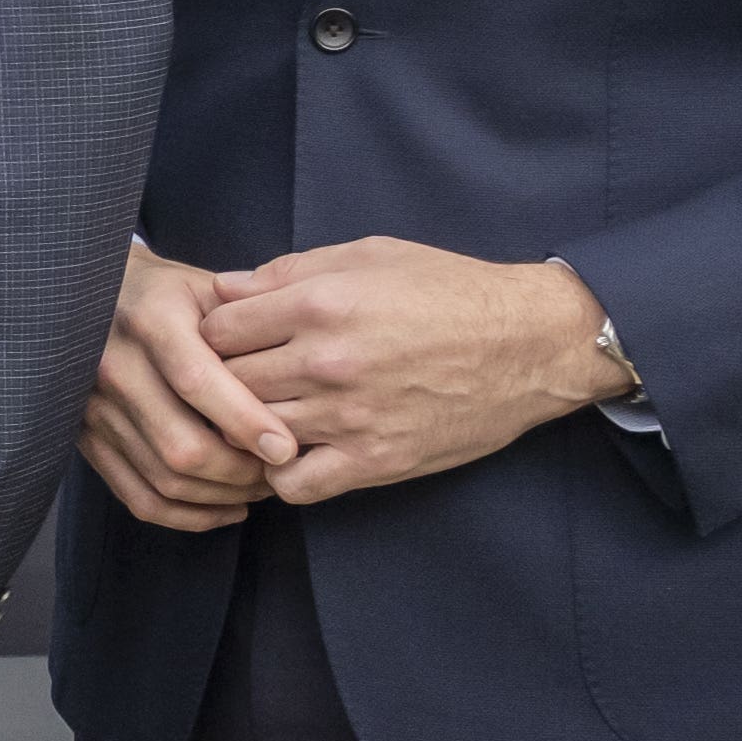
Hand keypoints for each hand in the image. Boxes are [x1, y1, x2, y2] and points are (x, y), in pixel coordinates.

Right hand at [82, 237, 291, 531]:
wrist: (92, 295)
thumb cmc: (170, 293)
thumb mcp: (209, 287)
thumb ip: (249, 325)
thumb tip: (297, 379)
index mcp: (149, 320)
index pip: (196, 382)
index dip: (245, 421)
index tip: (288, 447)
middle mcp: (113, 366)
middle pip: (180, 445)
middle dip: (240, 470)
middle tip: (282, 470)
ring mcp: (94, 409)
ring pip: (164, 479)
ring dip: (222, 495)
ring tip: (261, 486)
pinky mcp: (87, 440)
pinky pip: (140, 497)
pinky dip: (188, 516)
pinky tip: (229, 507)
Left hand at [200, 241, 624, 503]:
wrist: (530, 344)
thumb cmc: (450, 291)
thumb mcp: (371, 255)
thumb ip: (291, 270)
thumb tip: (224, 288)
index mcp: (320, 303)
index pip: (218, 328)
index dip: (211, 334)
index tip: (221, 341)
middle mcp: (326, 361)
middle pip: (226, 383)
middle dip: (219, 383)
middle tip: (226, 384)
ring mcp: (348, 416)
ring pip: (253, 434)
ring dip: (245, 431)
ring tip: (252, 421)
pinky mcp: (374, 461)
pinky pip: (295, 486)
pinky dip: (282, 476)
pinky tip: (291, 455)